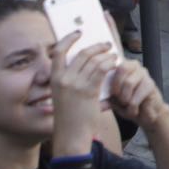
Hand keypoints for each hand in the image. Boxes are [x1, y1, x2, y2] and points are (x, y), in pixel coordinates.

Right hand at [50, 32, 117, 148]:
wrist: (71, 136)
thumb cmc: (70, 117)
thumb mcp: (64, 96)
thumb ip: (71, 81)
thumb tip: (87, 64)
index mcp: (54, 79)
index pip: (58, 52)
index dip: (69, 39)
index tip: (79, 32)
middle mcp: (63, 80)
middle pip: (82, 54)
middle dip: (97, 47)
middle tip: (107, 45)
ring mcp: (75, 85)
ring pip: (94, 61)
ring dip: (106, 55)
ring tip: (114, 55)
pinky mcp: (88, 91)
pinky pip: (102, 70)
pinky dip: (110, 64)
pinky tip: (115, 64)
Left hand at [108, 59, 168, 129]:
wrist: (145, 114)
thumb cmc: (126, 103)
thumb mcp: (112, 98)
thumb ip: (105, 93)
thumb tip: (98, 94)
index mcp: (121, 65)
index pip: (112, 63)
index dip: (107, 76)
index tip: (108, 92)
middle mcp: (134, 65)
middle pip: (122, 68)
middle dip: (116, 86)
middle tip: (116, 98)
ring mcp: (143, 74)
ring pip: (129, 82)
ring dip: (124, 98)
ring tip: (125, 105)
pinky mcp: (150, 84)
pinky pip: (137, 95)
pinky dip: (132, 107)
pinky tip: (133, 110)